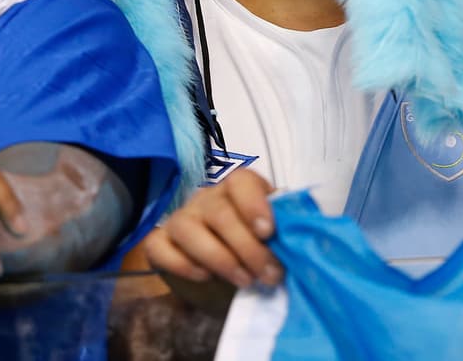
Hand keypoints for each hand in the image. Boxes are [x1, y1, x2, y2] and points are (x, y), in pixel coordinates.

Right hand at [143, 169, 280, 293]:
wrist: (229, 273)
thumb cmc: (257, 249)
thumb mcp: (276, 238)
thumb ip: (287, 231)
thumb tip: (303, 236)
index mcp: (237, 190)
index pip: (241, 181)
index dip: (254, 204)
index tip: (268, 232)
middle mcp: (206, 199)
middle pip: (219, 212)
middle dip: (247, 247)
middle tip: (269, 274)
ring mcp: (180, 219)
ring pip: (187, 228)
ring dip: (218, 258)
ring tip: (244, 280)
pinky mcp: (160, 243)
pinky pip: (159, 247)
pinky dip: (181, 263)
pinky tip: (204, 276)